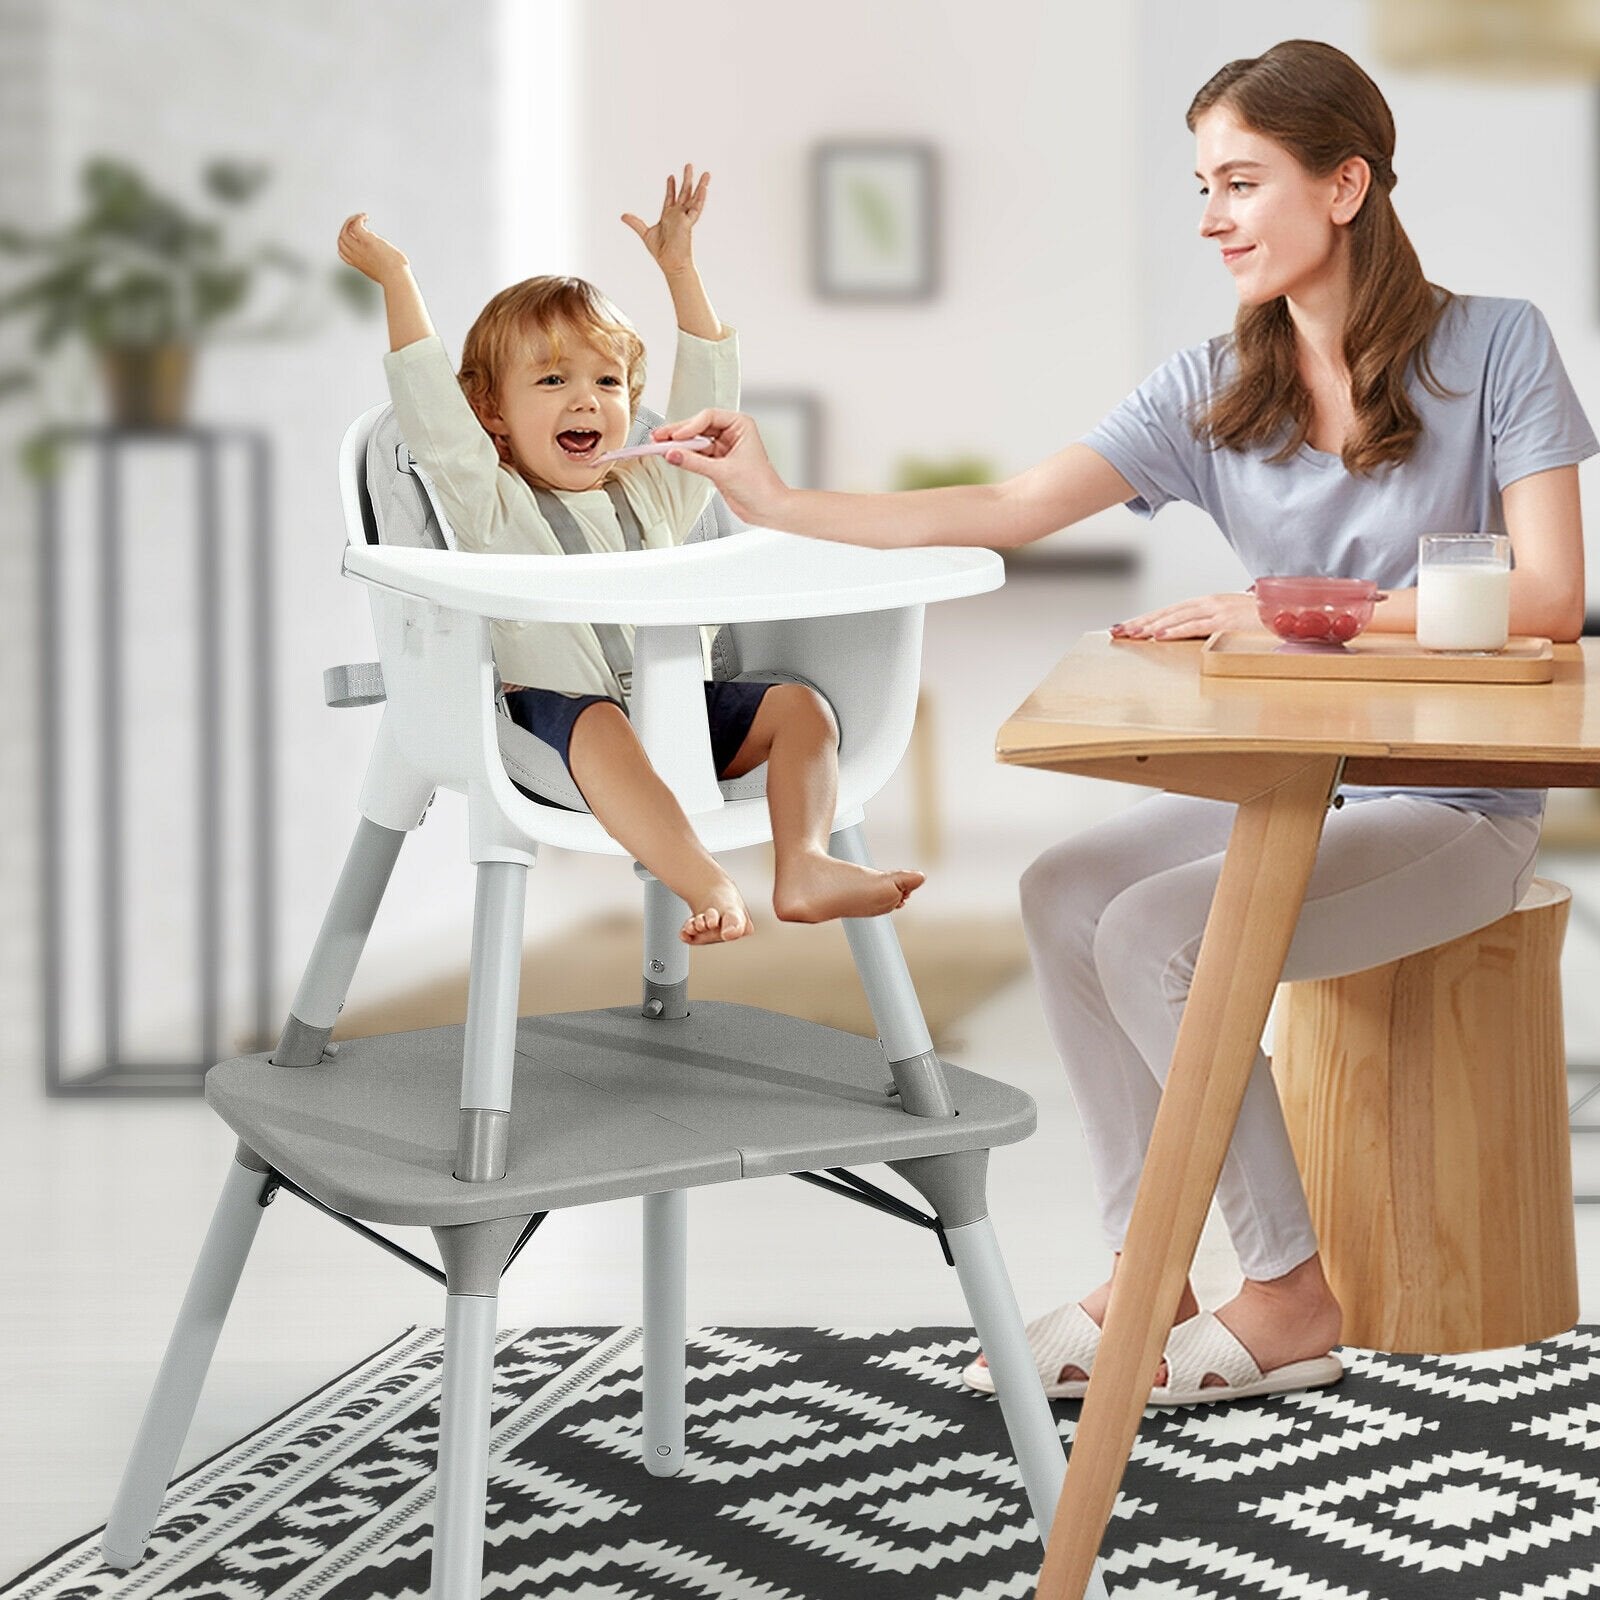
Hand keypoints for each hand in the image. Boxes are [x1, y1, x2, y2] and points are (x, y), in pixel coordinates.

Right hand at [337, 212, 408, 284]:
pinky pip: (356, 225)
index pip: (342, 252)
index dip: (344, 243)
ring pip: (345, 231)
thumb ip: (380, 266)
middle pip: (341, 239)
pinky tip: (365, 217)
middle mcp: (356, 255)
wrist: (396, 277)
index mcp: (359, 263)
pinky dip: (358, 218)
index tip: (353, 237)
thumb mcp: (382, 273)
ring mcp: (360, 248)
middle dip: (346, 229)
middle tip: (356, 223)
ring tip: (360, 218)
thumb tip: (391, 261)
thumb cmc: (395, 276)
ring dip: (351, 221)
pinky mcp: (367, 241)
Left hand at [622, 165, 709, 275]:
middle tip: (689, 165)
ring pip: (694, 198)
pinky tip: (704, 188)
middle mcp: (678, 215)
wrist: (671, 263)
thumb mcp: (645, 233)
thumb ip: (635, 223)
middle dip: (686, 179)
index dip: (671, 187)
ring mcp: (685, 218)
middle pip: (684, 193)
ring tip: (706, 173)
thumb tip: (623, 215)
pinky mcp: (689, 223)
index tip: (671, 176)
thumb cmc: (661, 252)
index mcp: (669, 216)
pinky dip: (700, 198)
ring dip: (700, 185)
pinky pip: (696, 208)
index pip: (670, 198)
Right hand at [652, 408, 784, 525]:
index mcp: (740, 425)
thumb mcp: (724, 472)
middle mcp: (732, 433)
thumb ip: (695, 462)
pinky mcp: (717, 463)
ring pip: (696, 441)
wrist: (768, 508)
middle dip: (679, 433)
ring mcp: (724, 448)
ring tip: (660, 446)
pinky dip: (685, 457)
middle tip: (659, 437)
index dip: (690, 426)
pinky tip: (672, 456)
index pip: (708, 417)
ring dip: (679, 445)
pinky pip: (696, 456)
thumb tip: (673, 454)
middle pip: (699, 427)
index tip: (676, 437)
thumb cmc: (761, 487)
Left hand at [1110, 591, 1261, 639]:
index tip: (1127, 625)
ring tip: (1129, 634)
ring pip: (1175, 618)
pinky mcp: (1227, 621)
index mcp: (1209, 603)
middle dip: (1139, 621)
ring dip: (1149, 626)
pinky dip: (1174, 631)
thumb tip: (1199, 635)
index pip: (1171, 611)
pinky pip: (1195, 626)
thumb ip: (1216, 625)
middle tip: (1116, 630)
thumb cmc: (1266, 618)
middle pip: (1167, 612)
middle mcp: (1209, 602)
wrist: (1293, 610)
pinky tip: (1157, 636)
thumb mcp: (1235, 621)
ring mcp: (1217, 610)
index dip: (1147, 618)